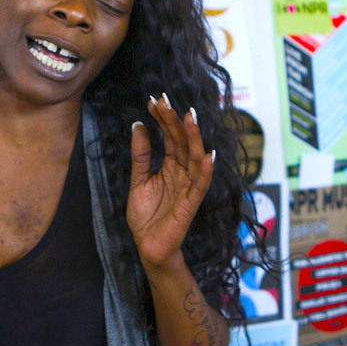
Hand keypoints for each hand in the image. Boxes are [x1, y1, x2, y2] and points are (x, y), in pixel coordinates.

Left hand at [127, 93, 214, 269]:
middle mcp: (182, 173)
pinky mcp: (190, 204)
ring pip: (195, 158)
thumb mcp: (138, 180)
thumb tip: (138, 125)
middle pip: (182, 142)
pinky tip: (208, 156)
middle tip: (166, 101)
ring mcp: (188, 187)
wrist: (147, 245)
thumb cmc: (146, 216)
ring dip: (194, 138)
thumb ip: (140, 155)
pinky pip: (201, 185)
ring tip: (190, 118)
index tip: (154, 100)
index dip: (163, 118)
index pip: (170, 137)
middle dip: (175, 121)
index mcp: (170, 166)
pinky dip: (206, 171)